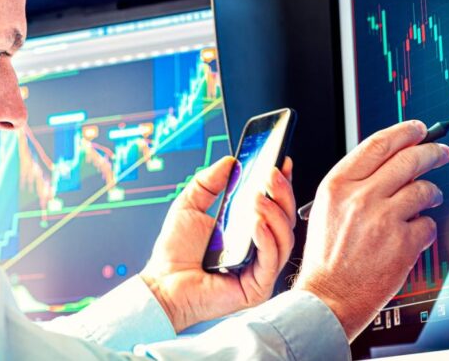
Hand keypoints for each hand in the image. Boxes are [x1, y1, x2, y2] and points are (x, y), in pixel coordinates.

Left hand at [140, 155, 295, 332]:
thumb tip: (229, 161)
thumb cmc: (175, 253)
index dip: (282, 184)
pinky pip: (271, 260)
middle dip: (282, 193)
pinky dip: (267, 238)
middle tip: (271, 174)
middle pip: (286, 219)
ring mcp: (260, 269)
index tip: (282, 162)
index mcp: (247, 230)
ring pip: (285, 238)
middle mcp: (258, 248)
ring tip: (257, 198)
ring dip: (274, 213)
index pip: (274, 205)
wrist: (162, 284)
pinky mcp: (257, 287)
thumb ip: (208, 182)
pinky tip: (256, 223)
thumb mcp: (189, 205)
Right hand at [293, 120, 448, 340]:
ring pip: (423, 189)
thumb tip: (390, 163)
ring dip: (432, 191)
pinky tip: (414, 233)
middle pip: (407, 160)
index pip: (377, 144)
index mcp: (338, 184)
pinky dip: (425, 227)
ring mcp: (383, 219)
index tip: (419, 129)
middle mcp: (360, 197)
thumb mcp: (328, 208)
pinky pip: (428, 223)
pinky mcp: (403, 242)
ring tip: (431, 197)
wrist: (328, 296)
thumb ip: (354, 184)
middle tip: (441, 152)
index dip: (404, 131)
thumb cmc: (327, 256)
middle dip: (432, 151)